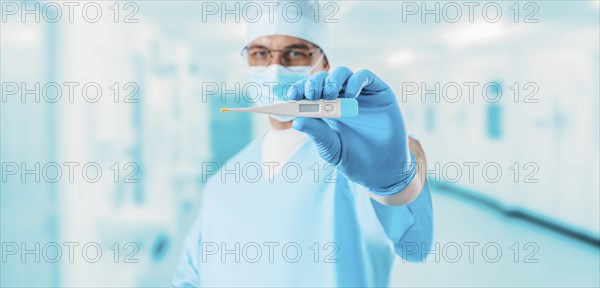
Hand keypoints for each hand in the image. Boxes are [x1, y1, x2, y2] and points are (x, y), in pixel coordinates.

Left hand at [289, 67, 415, 195]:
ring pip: (342, 73)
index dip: (298, 90)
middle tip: (312, 95)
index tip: (291, 96)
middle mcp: (341, 98)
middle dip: (314, 84)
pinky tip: (351, 95)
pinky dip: (355, 81)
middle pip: (323, 79)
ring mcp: (360, 93)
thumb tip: (295, 121)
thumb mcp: (331, 148)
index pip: (307, 93)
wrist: (382, 170)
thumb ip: (317, 133)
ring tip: (330, 95)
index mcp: (324, 110)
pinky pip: (365, 76)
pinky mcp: (378, 92)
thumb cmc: (354, 159)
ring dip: (332, 80)